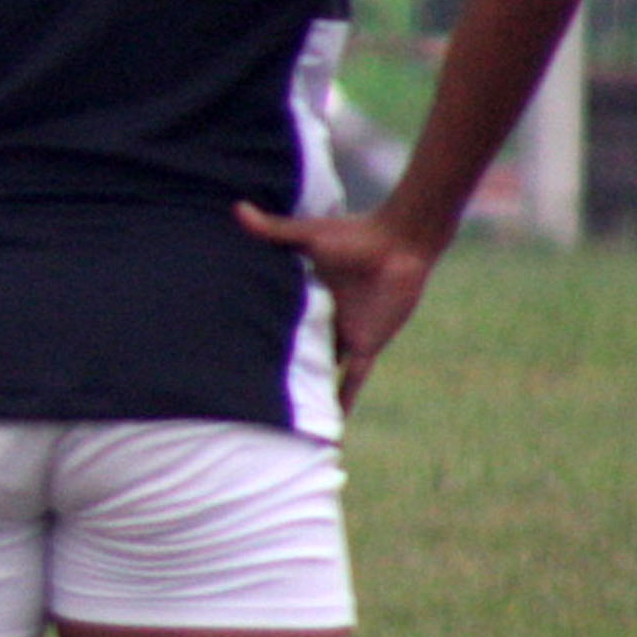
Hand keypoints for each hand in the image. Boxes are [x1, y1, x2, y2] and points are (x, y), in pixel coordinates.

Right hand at [237, 198, 437, 409]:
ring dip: (309, 391)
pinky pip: (352, 379)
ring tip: (283, 420)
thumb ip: (272, 230)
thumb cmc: (356, 234)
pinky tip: (333, 427)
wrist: (401, 244)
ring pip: (322, 370)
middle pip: (300, 349)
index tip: (234, 347)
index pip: (282, 318)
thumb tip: (236, 209)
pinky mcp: (365, 345)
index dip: (262, 330)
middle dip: (280, 368)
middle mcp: (326, 318)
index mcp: (310, 295)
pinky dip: (344, 401)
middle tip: (248, 390)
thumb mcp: (307, 235)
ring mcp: (346, 334)